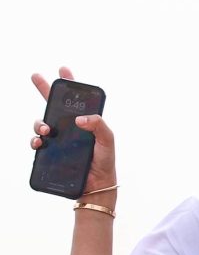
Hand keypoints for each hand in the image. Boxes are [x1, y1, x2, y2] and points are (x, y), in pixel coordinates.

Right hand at [30, 67, 116, 194]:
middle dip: (44, 89)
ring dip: (39, 122)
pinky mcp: (52, 152)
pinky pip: (38, 142)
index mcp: (84, 122)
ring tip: (45, 130)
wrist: (96, 185)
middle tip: (36, 76)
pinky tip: (39, 142)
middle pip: (53, 105)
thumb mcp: (107, 140)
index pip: (75, 101)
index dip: (69, 85)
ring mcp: (59, 140)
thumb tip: (80, 119)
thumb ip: (99, 125)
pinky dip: (35, 140)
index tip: (63, 69)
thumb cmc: (104, 161)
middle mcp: (70, 128)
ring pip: (42, 123)